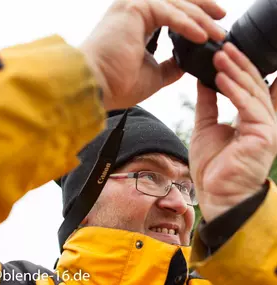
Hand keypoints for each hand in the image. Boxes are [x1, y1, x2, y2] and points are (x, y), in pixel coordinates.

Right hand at [80, 0, 225, 110]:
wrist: (97, 88)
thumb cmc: (118, 84)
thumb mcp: (154, 75)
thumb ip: (170, 66)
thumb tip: (184, 63)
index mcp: (139, 26)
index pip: (172, 15)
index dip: (193, 20)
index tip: (210, 31)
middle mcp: (135, 12)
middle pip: (177, 2)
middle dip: (202, 10)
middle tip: (222, 19)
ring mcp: (133, 7)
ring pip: (176, 4)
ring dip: (200, 18)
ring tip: (218, 32)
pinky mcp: (133, 9)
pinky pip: (167, 13)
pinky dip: (186, 24)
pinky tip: (202, 36)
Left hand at [190, 42, 276, 221]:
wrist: (215, 193)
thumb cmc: (212, 164)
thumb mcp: (206, 126)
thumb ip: (208, 103)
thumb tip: (205, 81)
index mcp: (249, 119)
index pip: (250, 88)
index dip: (242, 68)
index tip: (229, 52)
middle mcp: (262, 121)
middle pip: (253, 85)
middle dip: (238, 64)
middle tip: (223, 47)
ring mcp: (266, 128)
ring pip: (253, 92)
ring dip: (236, 72)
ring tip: (220, 55)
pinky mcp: (264, 136)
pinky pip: (248, 107)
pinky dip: (234, 91)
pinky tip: (221, 77)